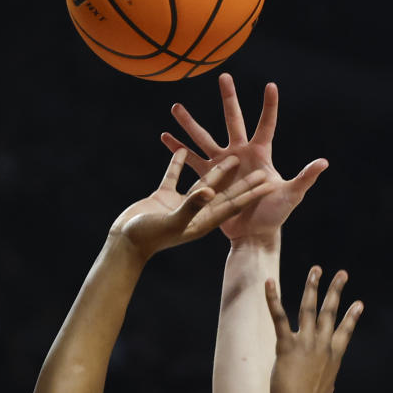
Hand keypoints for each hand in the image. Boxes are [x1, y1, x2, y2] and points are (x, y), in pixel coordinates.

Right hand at [109, 148, 273, 259]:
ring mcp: (180, 205)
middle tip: (261, 171)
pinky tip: (181, 149)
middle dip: (242, 183)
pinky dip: (178, 164)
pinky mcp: (163, 197)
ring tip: (231, 157)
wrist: (123, 243)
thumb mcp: (172, 222)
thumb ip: (191, 206)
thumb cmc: (148, 237)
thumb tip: (210, 191)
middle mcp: (195, 213)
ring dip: (217, 171)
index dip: (251, 194)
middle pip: (225, 195)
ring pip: (202, 183)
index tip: (269, 184)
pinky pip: (174, 177)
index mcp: (203, 221)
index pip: (233, 205)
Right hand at [161, 73, 326, 241]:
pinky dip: (177, 150)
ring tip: (175, 106)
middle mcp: (239, 154)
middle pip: (233, 120)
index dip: (269, 106)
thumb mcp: (291, 195)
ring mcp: (222, 165)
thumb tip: (324, 162)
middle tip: (223, 75)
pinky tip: (164, 137)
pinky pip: (190, 161)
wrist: (253, 235)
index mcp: (260, 154)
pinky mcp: (208, 179)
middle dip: (228, 99)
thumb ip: (305, 178)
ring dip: (190, 123)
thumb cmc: (275, 215)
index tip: (270, 85)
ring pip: (203, 138)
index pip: (266, 124)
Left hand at [266, 267, 361, 392]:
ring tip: (316, 270)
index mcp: (333, 357)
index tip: (359, 302)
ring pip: (309, 308)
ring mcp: (306, 344)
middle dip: (336, 291)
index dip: (352, 316)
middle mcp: (322, 346)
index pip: (345, 331)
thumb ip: (327, 385)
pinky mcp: (287, 347)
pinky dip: (273, 298)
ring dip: (313, 286)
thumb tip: (328, 388)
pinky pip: (279, 317)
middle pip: (330, 312)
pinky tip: (269, 282)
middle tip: (342, 274)